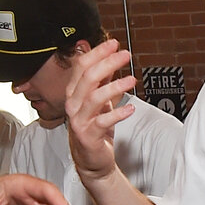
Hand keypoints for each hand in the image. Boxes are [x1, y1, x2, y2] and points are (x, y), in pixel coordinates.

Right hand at [64, 39, 138, 182]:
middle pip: (88, 77)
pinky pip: (102, 122)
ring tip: (132, 80)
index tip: (114, 43)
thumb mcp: (100, 101)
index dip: (97, 52)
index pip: (81, 66)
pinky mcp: (88, 136)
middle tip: (125, 55)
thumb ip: (103, 80)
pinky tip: (130, 108)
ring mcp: (79, 120)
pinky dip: (117, 113)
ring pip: (94, 97)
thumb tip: (110, 57)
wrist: (92, 161)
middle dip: (108, 63)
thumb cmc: (95, 129)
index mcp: (74, 93)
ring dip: (115, 86)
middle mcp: (73, 104)